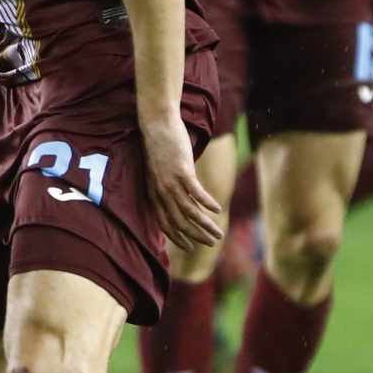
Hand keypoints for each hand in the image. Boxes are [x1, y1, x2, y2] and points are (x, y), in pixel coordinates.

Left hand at [142, 114, 224, 254]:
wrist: (157, 124)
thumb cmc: (159, 146)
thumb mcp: (158, 172)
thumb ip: (165, 187)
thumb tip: (178, 198)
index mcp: (153, 194)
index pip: (164, 224)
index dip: (177, 238)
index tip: (190, 247)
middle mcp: (161, 192)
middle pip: (179, 223)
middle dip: (196, 236)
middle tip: (212, 243)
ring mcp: (171, 183)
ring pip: (190, 212)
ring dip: (206, 226)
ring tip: (219, 234)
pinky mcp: (182, 172)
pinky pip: (197, 194)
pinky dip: (208, 204)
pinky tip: (218, 210)